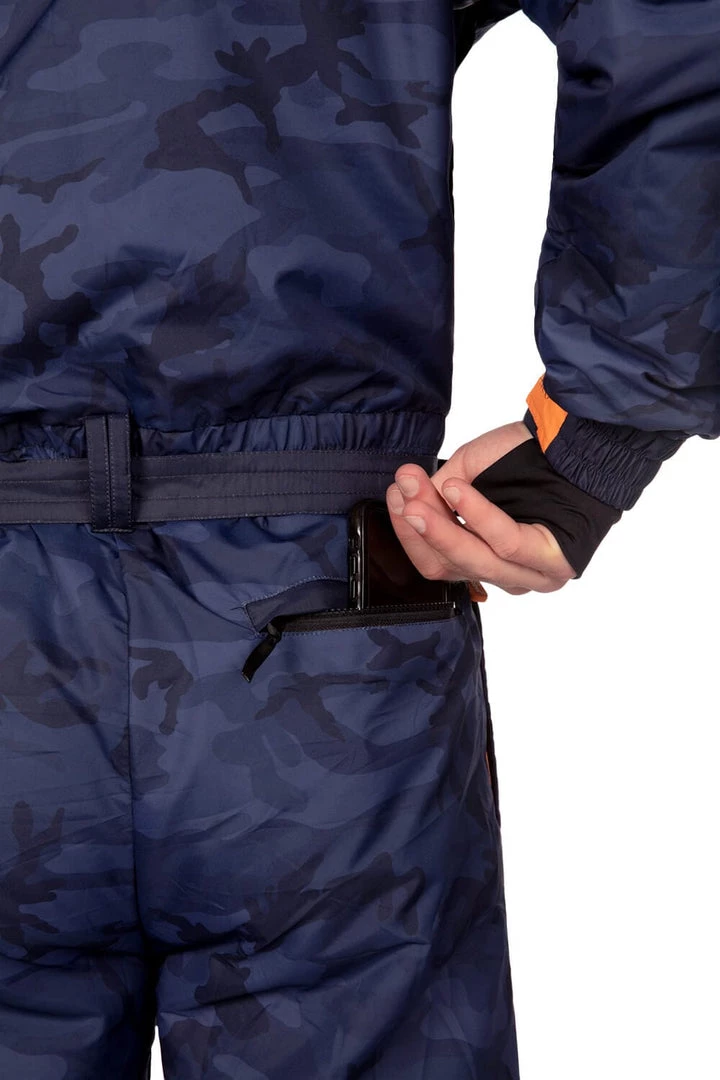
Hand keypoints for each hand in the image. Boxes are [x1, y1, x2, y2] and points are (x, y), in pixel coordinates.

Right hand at [385, 421, 576, 596]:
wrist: (575, 443)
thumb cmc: (523, 460)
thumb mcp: (466, 475)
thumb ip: (436, 497)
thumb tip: (405, 502)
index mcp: (484, 562)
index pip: (435, 563)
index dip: (408, 534)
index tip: (394, 496)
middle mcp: (505, 576)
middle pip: (447, 566)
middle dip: (418, 528)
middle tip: (401, 494)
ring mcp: (530, 574)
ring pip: (472, 559)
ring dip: (440, 526)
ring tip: (418, 496)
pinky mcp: (550, 561)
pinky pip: (505, 542)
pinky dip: (476, 515)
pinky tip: (455, 490)